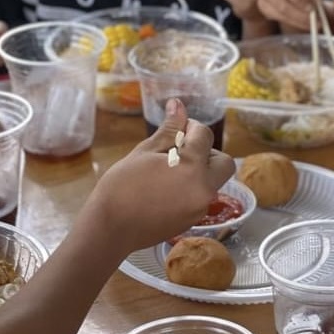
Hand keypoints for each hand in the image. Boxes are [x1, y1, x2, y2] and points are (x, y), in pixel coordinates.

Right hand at [82, 98, 234, 255]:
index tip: (176, 131)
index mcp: (193, 166)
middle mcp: (205, 188)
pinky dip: (192, 189)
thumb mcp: (145, 152)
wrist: (109, 230)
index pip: (205, 135)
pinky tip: (166, 190)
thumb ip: (168, 130)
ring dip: (201, 171)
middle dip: (208, 152)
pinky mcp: (194, 220)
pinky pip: (202, 197)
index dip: (191, 127)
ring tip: (170, 171)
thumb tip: (178, 104)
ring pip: (214, 181)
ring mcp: (201, 207)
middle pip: (224, 162)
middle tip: (181, 152)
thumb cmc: (121, 187)